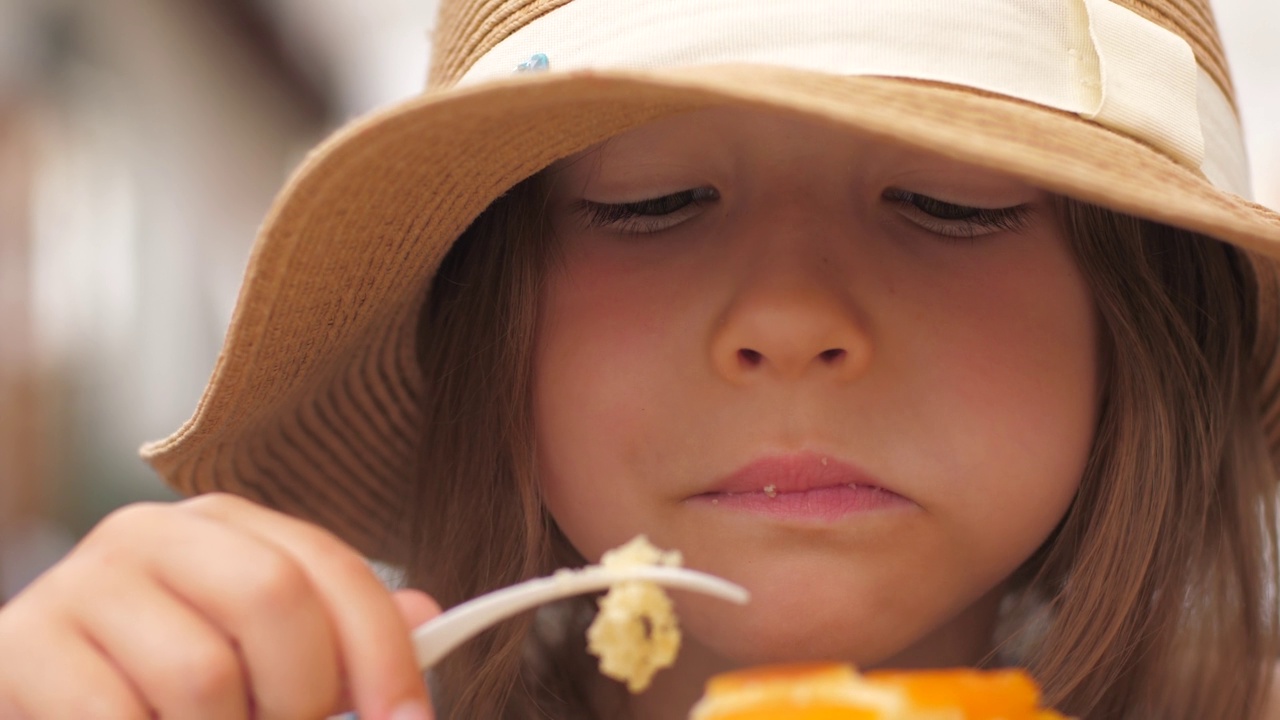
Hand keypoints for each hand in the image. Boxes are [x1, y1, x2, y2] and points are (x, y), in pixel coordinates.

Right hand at [0, 493, 439, 719]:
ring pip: (202, 676)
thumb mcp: (254, 653)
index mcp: (227, 526)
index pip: (332, 570)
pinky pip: (118, 718)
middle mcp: (155, 533)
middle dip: (304, 696)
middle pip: (273, 598)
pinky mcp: (24, 644)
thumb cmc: (161, 683)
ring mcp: (83, 582)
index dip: (385, 654)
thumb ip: (334, 634)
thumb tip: (425, 614)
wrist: (44, 702)